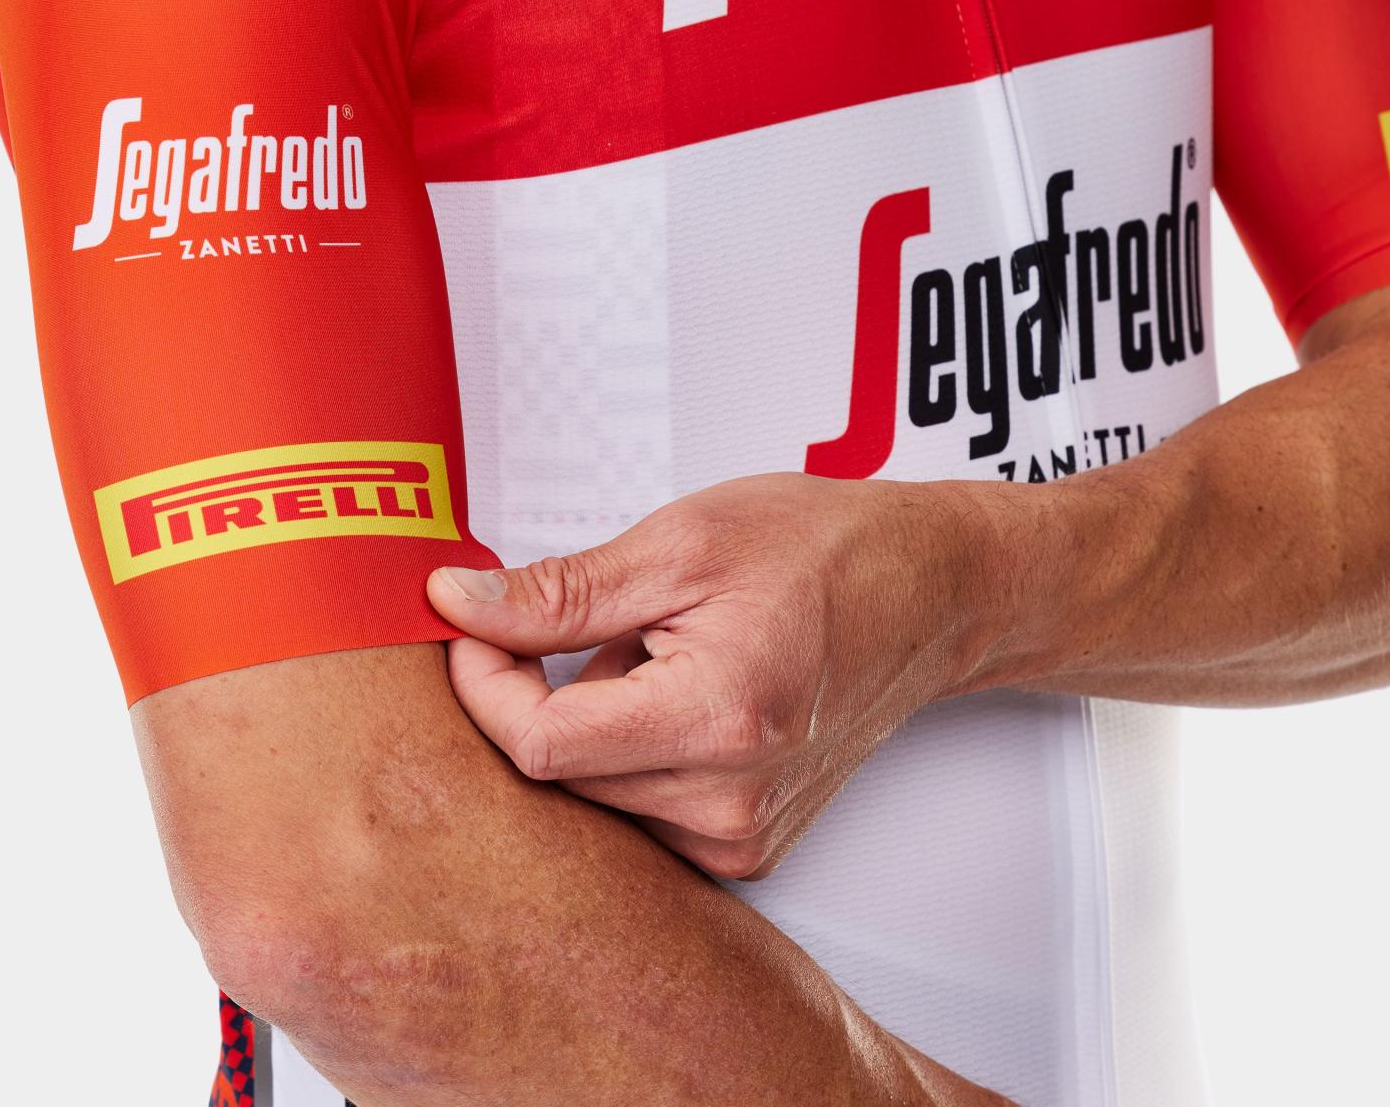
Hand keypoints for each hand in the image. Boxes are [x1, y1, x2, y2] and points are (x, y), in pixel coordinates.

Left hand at [428, 473, 1038, 879]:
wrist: (929, 592)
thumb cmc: (828, 553)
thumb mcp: (680, 544)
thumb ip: (560, 591)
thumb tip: (460, 604)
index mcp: (717, 719)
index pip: (538, 745)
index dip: (484, 682)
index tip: (474, 628)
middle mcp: (732, 802)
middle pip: (560, 775)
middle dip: (542, 694)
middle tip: (588, 623)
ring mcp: (742, 835)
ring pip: (592, 796)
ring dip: (592, 722)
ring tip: (656, 657)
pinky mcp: (746, 846)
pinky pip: (637, 809)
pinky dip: (630, 751)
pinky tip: (676, 699)